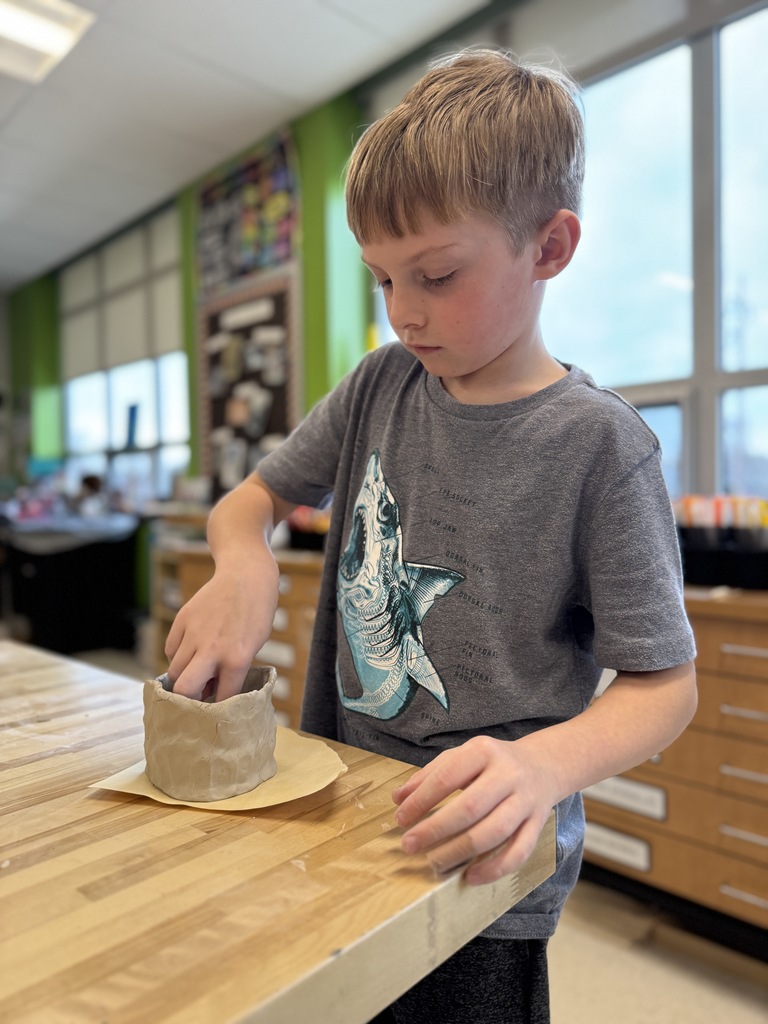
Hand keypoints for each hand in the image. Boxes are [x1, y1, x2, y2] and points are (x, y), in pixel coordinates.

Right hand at [165, 552, 278, 701]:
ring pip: (175, 671)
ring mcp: (194, 633)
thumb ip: (233, 669)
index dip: (219, 708)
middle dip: (189, 700)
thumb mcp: (254, 645)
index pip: (221, 698)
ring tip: (197, 674)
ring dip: (183, 678)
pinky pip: (171, 650)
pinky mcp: (182, 620)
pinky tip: (191, 654)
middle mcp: (212, 648)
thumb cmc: (256, 613)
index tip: (217, 712)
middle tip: (196, 700)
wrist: (246, 575)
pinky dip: (177, 657)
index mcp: (237, 658)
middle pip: (185, 689)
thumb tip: (210, 691)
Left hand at [392, 734, 557, 885]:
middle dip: (436, 829)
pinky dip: (494, 869)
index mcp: (483, 751)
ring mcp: (526, 800)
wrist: (542, 765)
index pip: (447, 777)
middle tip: (410, 845)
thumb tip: (398, 798)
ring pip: (494, 832)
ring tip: (434, 862)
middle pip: (470, 807)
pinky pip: (518, 852)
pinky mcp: (538, 824)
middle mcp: (508, 774)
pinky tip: (469, 877)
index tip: (401, 819)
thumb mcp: (461, 757)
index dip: (421, 801)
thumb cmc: (491, 764)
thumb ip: (430, 775)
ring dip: (460, 851)